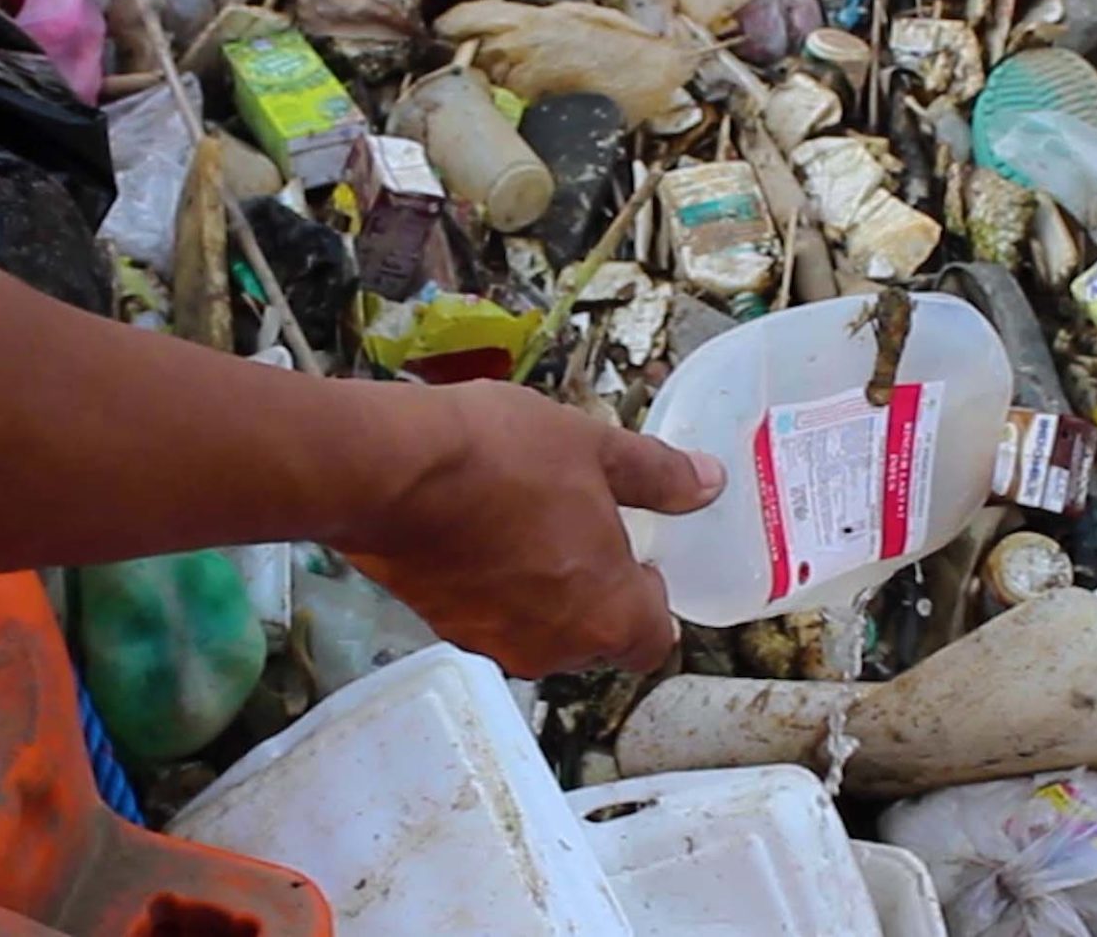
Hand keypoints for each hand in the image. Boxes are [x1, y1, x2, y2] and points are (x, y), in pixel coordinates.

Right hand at [338, 381, 721, 677]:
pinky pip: (489, 617)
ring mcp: (493, 642)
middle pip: (595, 639)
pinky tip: (482, 532)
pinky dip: (495, 588)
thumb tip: (706, 482)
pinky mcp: (441, 627)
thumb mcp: (595, 448)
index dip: (653, 603)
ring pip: (540, 631)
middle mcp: (554, 647)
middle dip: (597, 594)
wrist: (390, 471)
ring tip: (530, 523)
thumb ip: (658, 475)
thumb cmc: (502, 459)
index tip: (642, 561)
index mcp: (607, 615)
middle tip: (585, 530)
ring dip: (544, 592)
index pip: (653, 643)